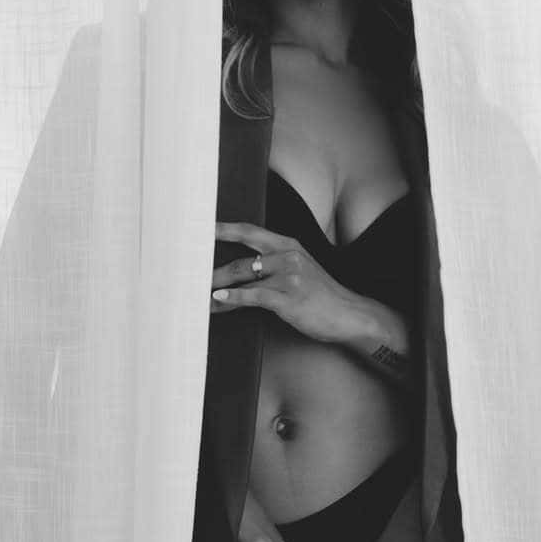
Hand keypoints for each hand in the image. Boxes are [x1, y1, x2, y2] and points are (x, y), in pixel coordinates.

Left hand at [211, 221, 359, 344]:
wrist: (349, 315)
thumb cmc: (322, 297)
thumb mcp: (301, 271)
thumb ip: (275, 266)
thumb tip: (243, 272)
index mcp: (289, 246)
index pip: (250, 232)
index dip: (224, 229)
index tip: (201, 227)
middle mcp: (288, 257)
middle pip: (241, 259)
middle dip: (212, 269)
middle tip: (190, 274)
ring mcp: (289, 277)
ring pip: (244, 278)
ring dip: (217, 287)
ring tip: (197, 295)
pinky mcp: (289, 298)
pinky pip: (254, 296)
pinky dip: (232, 299)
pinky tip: (217, 301)